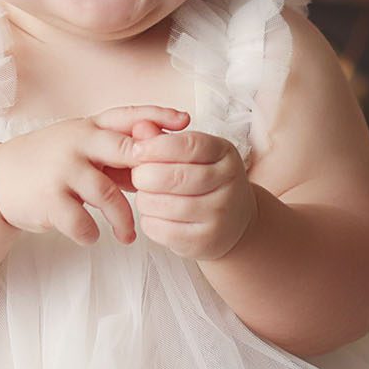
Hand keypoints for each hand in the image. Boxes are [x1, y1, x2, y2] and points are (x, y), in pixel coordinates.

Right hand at [0, 107, 188, 246]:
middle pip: (124, 150)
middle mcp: (76, 143)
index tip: (187, 123)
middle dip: (148, 170)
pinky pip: (81, 221)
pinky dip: (91, 233)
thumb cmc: (49, 162)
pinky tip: (93, 236)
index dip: (158, 116)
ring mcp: (61, 170)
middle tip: (165, 193)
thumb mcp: (80, 148)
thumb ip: (116, 153)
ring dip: (123, 220)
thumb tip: (161, 161)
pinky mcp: (48, 199)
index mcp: (88, 127)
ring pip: (107, 195)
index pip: (128, 115)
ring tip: (128, 236)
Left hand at [130, 124, 256, 260]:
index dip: (157, 146)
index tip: (136, 149)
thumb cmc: (205, 181)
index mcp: (225, 154)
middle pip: (175, 177)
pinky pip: (161, 229)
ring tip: (147, 195)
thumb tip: (139, 127)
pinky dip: (149, 220)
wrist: (233, 222)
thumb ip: (164, 139)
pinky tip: (156, 214)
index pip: (189, 145)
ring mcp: (219, 215)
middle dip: (145, 175)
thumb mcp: (192, 154)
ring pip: (164, 204)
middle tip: (138, 176)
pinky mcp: (204, 241)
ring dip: (145, 199)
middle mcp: (229, 184)